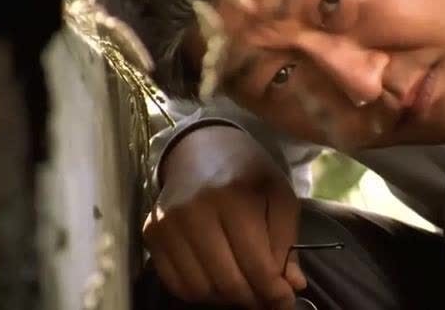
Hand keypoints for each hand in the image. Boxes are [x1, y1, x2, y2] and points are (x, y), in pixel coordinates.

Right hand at [143, 126, 305, 308]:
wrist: (202, 148)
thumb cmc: (248, 173)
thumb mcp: (279, 196)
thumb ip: (287, 241)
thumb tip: (292, 285)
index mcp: (234, 196)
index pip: (256, 264)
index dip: (275, 292)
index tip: (285, 300)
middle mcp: (195, 210)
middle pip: (228, 282)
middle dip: (253, 299)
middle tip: (266, 298)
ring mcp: (168, 222)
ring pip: (200, 289)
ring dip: (226, 297)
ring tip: (242, 285)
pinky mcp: (152, 232)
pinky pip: (176, 283)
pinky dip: (200, 291)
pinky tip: (216, 276)